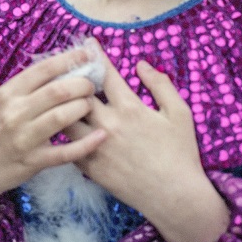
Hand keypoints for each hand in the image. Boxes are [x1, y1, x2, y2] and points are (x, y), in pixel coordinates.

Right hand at [0, 50, 103, 224]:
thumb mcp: (3, 102)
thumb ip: (28, 87)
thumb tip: (61, 66)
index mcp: (8, 93)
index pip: (43, 69)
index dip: (69, 59)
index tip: (87, 55)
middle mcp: (15, 113)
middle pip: (57, 91)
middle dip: (82, 84)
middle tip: (92, 85)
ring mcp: (24, 138)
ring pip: (62, 117)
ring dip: (83, 107)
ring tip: (91, 105)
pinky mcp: (34, 161)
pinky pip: (66, 151)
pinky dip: (86, 143)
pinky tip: (100, 136)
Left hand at [65, 52, 228, 241]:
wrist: (176, 198)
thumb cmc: (181, 153)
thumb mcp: (179, 113)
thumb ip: (160, 85)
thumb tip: (141, 65)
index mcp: (129, 108)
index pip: (106, 74)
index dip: (95, 55)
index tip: (87, 43)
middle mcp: (108, 124)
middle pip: (78, 94)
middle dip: (72, 78)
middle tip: (66, 68)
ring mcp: (96, 146)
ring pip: (66, 119)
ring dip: (63, 106)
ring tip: (59, 97)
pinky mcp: (91, 168)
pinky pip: (68, 146)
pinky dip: (65, 133)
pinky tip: (63, 126)